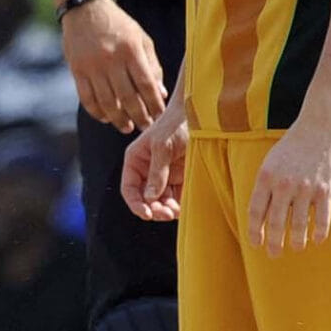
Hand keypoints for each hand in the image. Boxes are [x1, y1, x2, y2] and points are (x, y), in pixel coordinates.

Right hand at [62, 0, 164, 133]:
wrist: (85, 9)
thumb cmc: (118, 25)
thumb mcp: (141, 39)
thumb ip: (152, 66)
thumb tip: (160, 94)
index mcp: (131, 50)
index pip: (146, 84)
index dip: (154, 104)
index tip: (159, 115)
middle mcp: (111, 59)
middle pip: (127, 97)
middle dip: (138, 116)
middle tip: (145, 126)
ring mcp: (92, 66)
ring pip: (107, 101)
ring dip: (118, 119)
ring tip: (126, 127)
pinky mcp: (77, 70)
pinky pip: (87, 98)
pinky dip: (96, 112)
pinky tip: (105, 117)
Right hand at [121, 102, 188, 220]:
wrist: (201, 116)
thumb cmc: (176, 124)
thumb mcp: (163, 146)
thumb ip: (157, 172)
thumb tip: (149, 197)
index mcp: (136, 160)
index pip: (129, 188)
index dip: (135, 203)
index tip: (146, 214)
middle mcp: (147, 171)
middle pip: (144, 199)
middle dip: (153, 209)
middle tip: (165, 214)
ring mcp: (164, 176)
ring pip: (160, 203)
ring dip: (165, 210)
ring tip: (174, 211)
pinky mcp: (180, 179)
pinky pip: (175, 199)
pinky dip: (177, 206)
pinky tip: (181, 208)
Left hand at [247, 120, 330, 251]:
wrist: (320, 128)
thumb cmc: (293, 145)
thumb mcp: (271, 161)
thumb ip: (267, 185)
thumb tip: (263, 213)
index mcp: (266, 177)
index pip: (256, 211)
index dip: (255, 231)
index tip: (256, 243)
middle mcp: (284, 185)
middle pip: (276, 222)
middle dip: (274, 242)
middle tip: (273, 254)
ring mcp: (306, 188)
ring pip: (299, 224)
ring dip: (296, 241)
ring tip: (295, 248)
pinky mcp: (325, 190)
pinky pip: (322, 218)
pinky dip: (319, 232)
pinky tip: (317, 240)